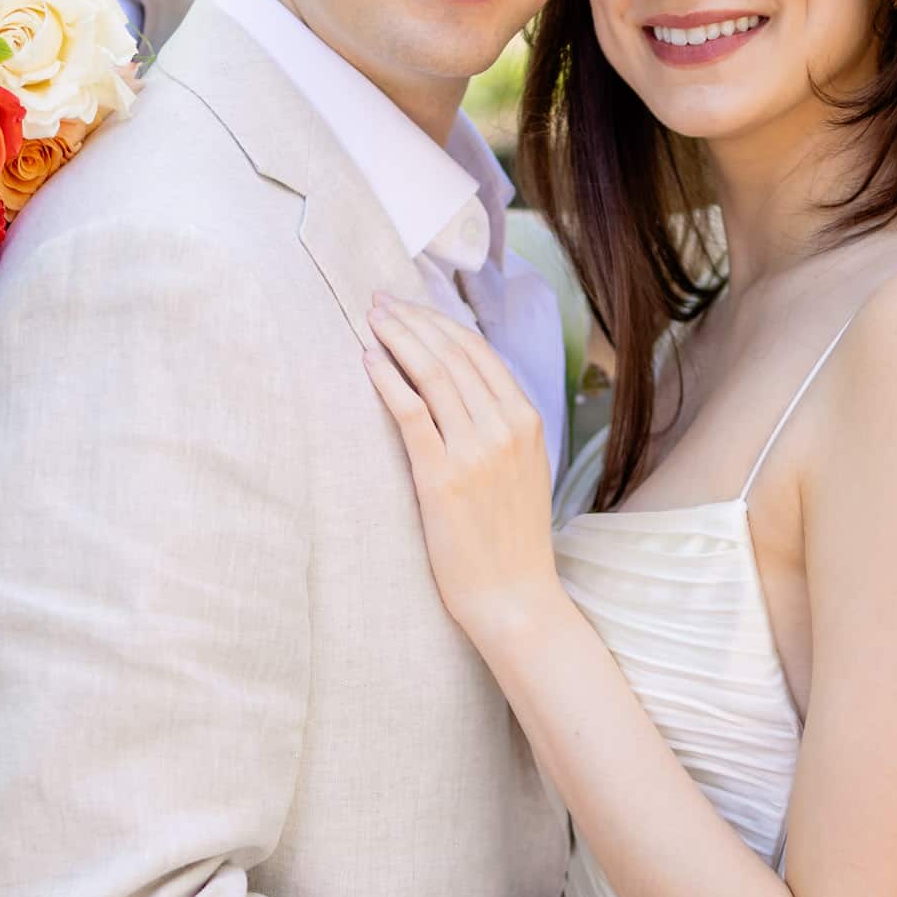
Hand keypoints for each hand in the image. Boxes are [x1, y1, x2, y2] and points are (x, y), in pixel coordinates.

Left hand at [365, 294, 562, 650]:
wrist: (513, 595)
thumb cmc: (511, 538)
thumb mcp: (523, 469)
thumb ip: (500, 425)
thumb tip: (462, 386)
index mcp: (527, 421)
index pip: (478, 352)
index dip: (438, 322)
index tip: (408, 305)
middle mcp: (505, 428)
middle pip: (451, 354)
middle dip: (411, 320)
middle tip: (378, 300)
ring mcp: (475, 451)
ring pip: (431, 374)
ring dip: (396, 338)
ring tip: (370, 320)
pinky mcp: (441, 476)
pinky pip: (410, 412)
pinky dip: (387, 379)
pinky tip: (369, 360)